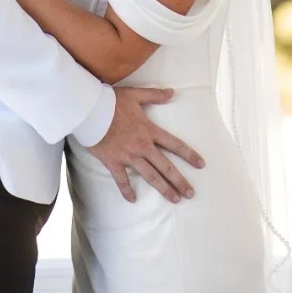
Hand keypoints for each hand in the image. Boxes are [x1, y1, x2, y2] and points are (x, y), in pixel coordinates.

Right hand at [89, 86, 203, 205]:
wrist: (91, 111)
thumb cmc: (112, 101)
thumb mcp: (135, 95)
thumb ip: (155, 95)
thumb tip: (172, 92)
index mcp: (149, 130)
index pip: (174, 144)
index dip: (189, 154)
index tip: (201, 164)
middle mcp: (142, 146)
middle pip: (166, 166)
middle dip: (180, 180)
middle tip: (190, 194)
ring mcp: (128, 156)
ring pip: (150, 176)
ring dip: (163, 189)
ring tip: (174, 199)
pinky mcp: (114, 162)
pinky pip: (122, 180)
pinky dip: (127, 191)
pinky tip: (133, 200)